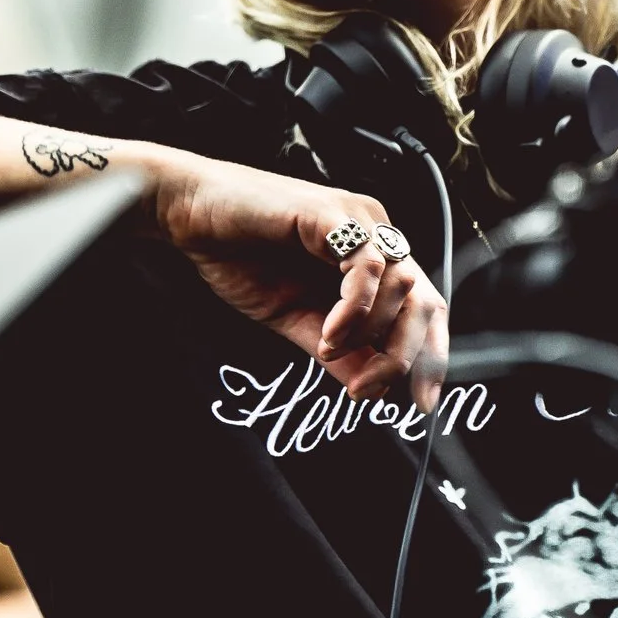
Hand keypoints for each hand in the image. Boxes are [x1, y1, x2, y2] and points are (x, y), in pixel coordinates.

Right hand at [146, 151, 444, 407]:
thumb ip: (337, 350)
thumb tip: (372, 389)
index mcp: (370, 256)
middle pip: (423, 299)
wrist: (187, 214)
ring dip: (373, 336)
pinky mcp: (333, 213)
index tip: (419, 403)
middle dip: (406, 356)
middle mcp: (374, 232)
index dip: (430, 354)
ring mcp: (357, 219)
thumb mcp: (295, 318)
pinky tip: (328, 335)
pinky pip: (366, 266)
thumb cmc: (236, 255)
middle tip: (369, 390)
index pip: (423, 305)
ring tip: (330, 354)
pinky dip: (354, 312)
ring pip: (403, 286)